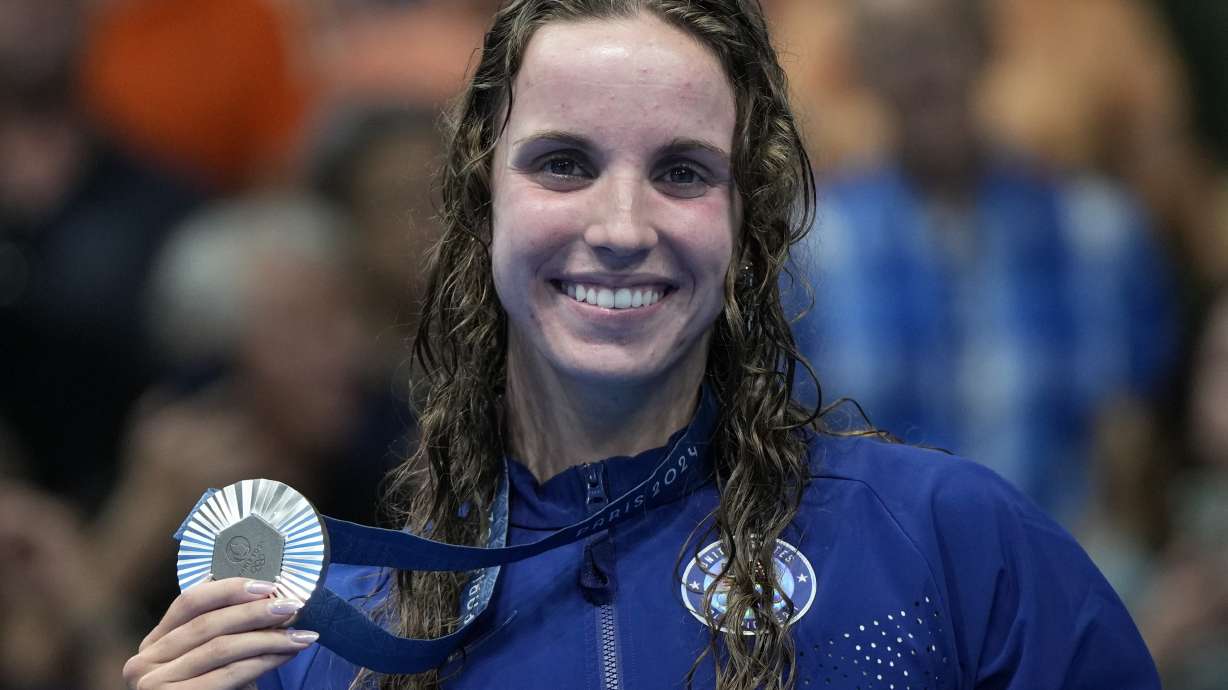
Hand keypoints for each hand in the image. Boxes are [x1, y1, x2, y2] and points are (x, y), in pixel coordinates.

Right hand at [123, 578, 316, 688]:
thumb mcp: (210, 659)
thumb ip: (224, 630)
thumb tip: (268, 597)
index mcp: (153, 643)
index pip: (188, 602)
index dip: (229, 589)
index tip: (268, 585)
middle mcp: (144, 662)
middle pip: (208, 623)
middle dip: (256, 612)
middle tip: (292, 606)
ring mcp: (154, 685)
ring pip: (221, 648)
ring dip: (267, 638)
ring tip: (300, 634)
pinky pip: (227, 674)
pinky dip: (262, 661)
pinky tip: (286, 654)